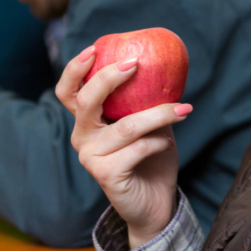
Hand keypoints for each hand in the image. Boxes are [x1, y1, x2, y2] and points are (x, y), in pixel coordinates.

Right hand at [57, 46, 190, 248]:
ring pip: (125, 126)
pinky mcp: (105, 175)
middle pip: (86, 100)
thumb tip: (163, 66)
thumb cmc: (150, 158)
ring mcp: (90, 158)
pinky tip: (168, 145)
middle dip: (110, 77)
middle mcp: (82, 137)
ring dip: (159, 114)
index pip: (68, 92)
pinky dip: (158, 142)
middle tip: (136, 63)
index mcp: (86, 121)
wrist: (155, 202)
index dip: (75, 69)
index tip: (95, 48)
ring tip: (183, 109)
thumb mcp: (148, 123)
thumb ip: (144, 100)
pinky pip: (137, 148)